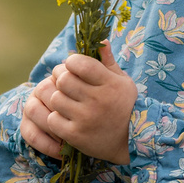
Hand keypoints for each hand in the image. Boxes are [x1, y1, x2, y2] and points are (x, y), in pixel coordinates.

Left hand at [18, 45, 136, 164]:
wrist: (131, 142)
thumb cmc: (124, 106)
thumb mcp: (122, 82)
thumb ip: (109, 62)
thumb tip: (100, 39)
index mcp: (110, 84)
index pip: (80, 64)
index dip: (71, 62)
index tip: (73, 67)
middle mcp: (98, 100)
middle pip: (63, 80)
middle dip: (60, 78)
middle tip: (65, 83)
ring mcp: (86, 119)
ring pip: (55, 98)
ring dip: (57, 98)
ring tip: (66, 101)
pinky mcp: (76, 135)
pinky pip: (52, 119)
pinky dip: (55, 117)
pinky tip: (65, 117)